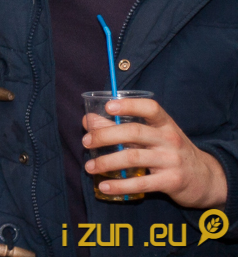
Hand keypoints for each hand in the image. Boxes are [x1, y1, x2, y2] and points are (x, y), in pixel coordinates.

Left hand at [83, 98, 227, 207]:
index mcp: (165, 124)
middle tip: (86, 142)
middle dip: (105, 136)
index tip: (108, 106)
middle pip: (134, 132)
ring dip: (106, 162)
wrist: (205, 178)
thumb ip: (122, 127)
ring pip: (133, 157)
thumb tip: (88, 120)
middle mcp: (169, 139)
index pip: (150, 108)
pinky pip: (141, 183)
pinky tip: (104, 186)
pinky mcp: (171, 181)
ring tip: (90, 167)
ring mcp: (171, 160)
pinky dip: (119, 185)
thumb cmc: (170, 151)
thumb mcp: (153, 135)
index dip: (129, 105)